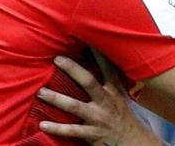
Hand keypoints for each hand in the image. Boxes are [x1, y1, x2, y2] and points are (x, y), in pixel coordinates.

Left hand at [37, 54, 162, 145]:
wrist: (133, 141)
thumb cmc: (123, 116)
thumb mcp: (121, 97)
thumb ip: (109, 82)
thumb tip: (99, 63)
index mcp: (114, 90)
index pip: (107, 68)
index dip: (99, 54)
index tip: (87, 39)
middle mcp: (106, 101)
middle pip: (89, 82)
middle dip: (73, 69)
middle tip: (57, 59)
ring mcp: (98, 117)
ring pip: (75, 106)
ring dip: (56, 99)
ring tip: (41, 92)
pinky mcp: (92, 133)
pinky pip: (72, 130)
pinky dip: (56, 128)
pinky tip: (43, 124)